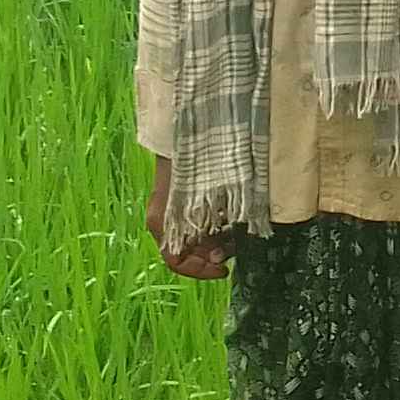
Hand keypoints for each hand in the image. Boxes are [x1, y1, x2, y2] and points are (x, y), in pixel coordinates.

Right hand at [146, 155, 238, 281]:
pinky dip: (213, 225)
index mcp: (162, 222)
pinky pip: (196, 221)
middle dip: (212, 254)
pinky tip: (232, 218)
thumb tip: (221, 255)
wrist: (187, 129)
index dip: (200, 271)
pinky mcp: (180, 198)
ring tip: (237, 234)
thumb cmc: (196, 163)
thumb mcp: (204, 202)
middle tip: (235, 249)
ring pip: (193, 236)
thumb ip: (212, 230)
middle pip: (186, 250)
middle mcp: (163, 219)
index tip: (224, 269)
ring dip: (215, 240)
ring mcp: (170, 208)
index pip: (176, 261)